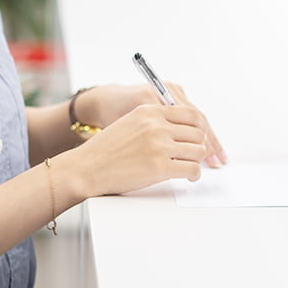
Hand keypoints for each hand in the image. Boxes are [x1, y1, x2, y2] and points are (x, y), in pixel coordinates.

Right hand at [78, 82, 226, 167]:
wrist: (86, 168)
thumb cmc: (107, 149)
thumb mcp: (131, 122)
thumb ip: (156, 121)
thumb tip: (184, 129)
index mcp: (150, 110)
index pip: (191, 114)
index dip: (201, 128)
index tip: (202, 138)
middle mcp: (156, 124)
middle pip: (198, 132)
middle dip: (201, 145)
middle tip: (197, 155)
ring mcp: (158, 145)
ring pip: (198, 150)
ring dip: (198, 160)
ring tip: (192, 166)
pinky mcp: (159, 167)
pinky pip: (191, 169)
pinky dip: (194, 174)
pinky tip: (189, 176)